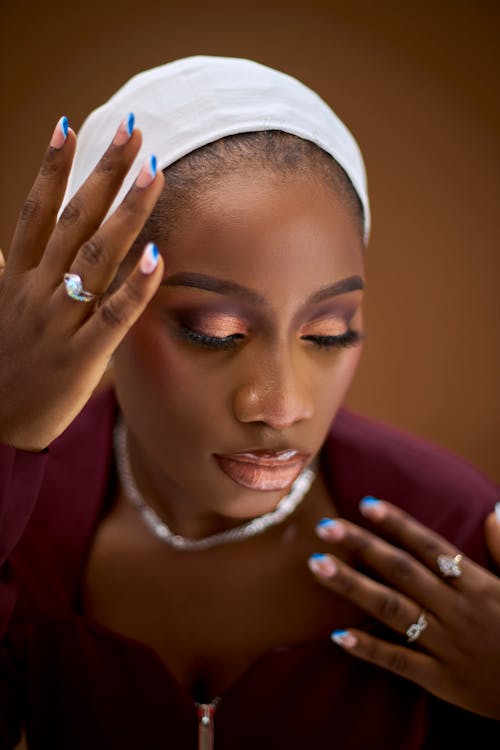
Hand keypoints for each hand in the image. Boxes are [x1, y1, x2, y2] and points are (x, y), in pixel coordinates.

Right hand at [0, 116, 164, 450]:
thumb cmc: (2, 364)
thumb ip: (2, 271)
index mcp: (16, 277)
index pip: (34, 211)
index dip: (50, 167)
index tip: (68, 125)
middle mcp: (37, 290)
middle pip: (73, 219)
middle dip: (103, 172)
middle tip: (132, 132)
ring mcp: (59, 321)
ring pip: (96, 256)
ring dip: (127, 212)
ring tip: (153, 172)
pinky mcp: (81, 356)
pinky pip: (112, 315)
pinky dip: (135, 286)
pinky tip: (158, 254)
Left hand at [308, 498, 499, 718]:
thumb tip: (493, 510)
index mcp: (478, 585)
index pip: (430, 547)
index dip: (398, 524)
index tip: (366, 503)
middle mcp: (457, 610)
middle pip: (403, 572)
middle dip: (363, 546)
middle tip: (326, 527)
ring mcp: (446, 645)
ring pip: (393, 610)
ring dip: (353, 586)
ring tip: (319, 565)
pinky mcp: (441, 680)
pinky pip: (400, 662)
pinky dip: (369, 648)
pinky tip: (337, 635)